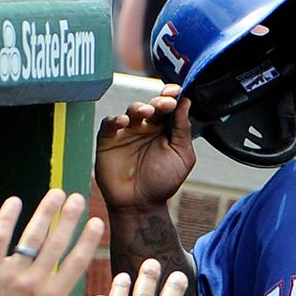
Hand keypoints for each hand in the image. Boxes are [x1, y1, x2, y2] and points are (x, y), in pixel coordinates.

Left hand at [0, 189, 107, 295]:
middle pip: (56, 243)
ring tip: (56, 194)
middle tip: (78, 199)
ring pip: (32, 238)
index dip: (88, 240)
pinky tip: (15, 202)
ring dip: (45, 213)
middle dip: (69, 218)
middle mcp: (35, 281)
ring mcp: (10, 274)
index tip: (96, 222)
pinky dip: (6, 219)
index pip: (76, 261)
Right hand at [94, 86, 195, 210]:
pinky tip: (123, 122)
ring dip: (139, 107)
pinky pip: (109, 124)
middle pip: (152, 105)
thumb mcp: (182, 156)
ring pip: (131, 110)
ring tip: (146, 112)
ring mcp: (127, 132)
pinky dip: (115, 120)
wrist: (140, 204)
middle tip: (165, 103)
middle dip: (159, 101)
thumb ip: (183, 130)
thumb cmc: (163, 182)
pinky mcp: (109, 140)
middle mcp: (146, 127)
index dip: (172, 96)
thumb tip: (186, 102)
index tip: (176, 91)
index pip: (169, 107)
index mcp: (165, 129)